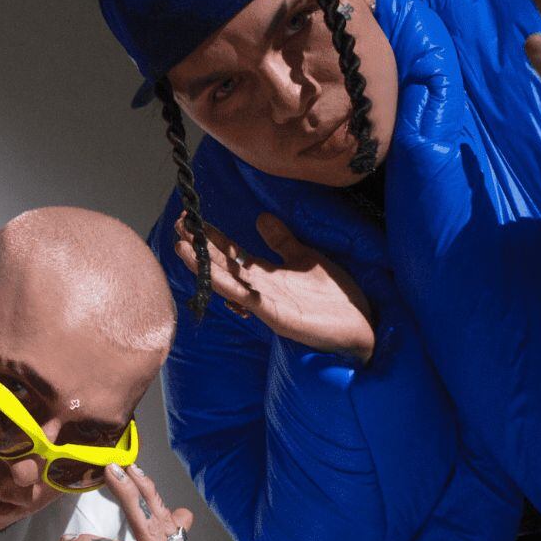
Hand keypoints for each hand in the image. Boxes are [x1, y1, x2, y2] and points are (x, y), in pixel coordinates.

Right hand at [174, 211, 375, 361]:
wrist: (361, 323)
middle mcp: (260, 288)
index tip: (193, 219)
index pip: (232, 252)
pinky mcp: (274, 315)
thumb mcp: (304, 258)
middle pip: (222, 264)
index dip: (212, 236)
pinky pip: (247, 298)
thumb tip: (261, 217)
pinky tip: (213, 275)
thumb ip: (281, 241)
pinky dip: (228, 287)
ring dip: (203, 265)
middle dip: (200, 245)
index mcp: (266, 274)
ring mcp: (264, 302)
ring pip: (226, 281)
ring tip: (182, 247)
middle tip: (179, 225)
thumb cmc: (336, 296)